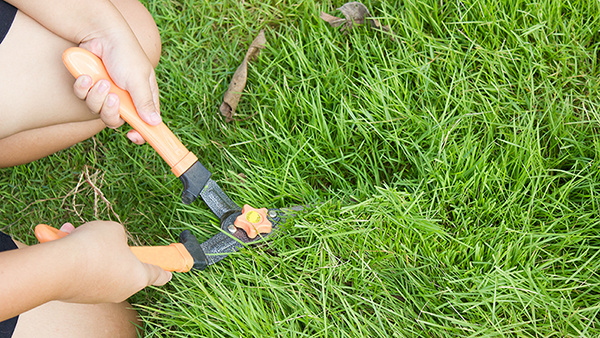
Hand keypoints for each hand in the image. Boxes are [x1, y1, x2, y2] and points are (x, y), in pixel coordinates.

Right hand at [56, 221, 171, 303]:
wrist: (56, 267)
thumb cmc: (93, 247)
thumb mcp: (114, 230)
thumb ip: (119, 236)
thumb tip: (113, 241)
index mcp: (138, 276)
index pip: (157, 275)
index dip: (164, 270)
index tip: (170, 272)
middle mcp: (122, 290)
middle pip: (124, 266)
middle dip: (113, 249)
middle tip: (104, 236)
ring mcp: (100, 294)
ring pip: (100, 266)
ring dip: (90, 249)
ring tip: (76, 234)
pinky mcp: (80, 295)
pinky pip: (83, 271)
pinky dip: (76, 258)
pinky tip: (63, 242)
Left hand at [72, 31, 160, 144]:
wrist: (101, 35)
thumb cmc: (126, 54)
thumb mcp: (138, 79)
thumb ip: (144, 102)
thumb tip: (155, 123)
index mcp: (142, 98)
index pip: (145, 123)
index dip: (141, 133)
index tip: (134, 136)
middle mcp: (125, 98)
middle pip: (116, 121)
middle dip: (111, 112)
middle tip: (113, 98)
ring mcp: (106, 93)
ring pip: (97, 110)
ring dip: (96, 97)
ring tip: (100, 80)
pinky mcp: (90, 87)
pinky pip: (83, 98)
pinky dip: (83, 88)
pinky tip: (86, 75)